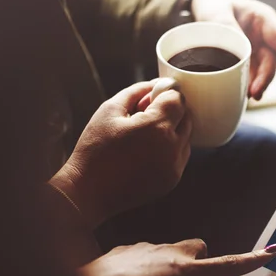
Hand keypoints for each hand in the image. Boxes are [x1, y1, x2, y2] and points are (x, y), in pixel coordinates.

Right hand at [50, 80, 190, 227]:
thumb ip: (137, 91)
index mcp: (157, 127)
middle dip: (171, 110)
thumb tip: (156, 84)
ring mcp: (174, 166)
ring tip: (144, 134)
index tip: (152, 97)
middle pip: (187, 117)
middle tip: (146, 113)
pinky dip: (171, 148)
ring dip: (173, 129)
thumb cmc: (94, 149)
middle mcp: (172, 147)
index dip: (165, 93)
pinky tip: (147, 150)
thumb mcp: (110, 110)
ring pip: (186, 137)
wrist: (89, 191)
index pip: (178, 99)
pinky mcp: (172, 180)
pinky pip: (181, 156)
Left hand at [82, 240, 275, 275]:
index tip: (270, 251)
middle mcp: (172, 253)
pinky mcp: (132, 246)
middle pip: (200, 248)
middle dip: (198, 264)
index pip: (226, 265)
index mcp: (185, 272)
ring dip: (170, 268)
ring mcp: (150, 246)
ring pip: (173, 253)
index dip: (250, 260)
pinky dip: (148, 268)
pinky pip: (150, 255)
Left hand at [191, 0, 275, 99]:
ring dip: (257, 85)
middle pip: (271, 60)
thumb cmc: (217, 7)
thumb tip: (237, 51)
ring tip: (249, 96)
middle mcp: (265, 38)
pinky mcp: (249, 64)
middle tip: (255, 92)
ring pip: (263, 72)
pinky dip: (248, 86)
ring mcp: (258, 52)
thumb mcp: (218, 12)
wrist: (210, 13)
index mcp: (263, 20)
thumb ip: (227, 27)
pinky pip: (252, 77)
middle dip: (266, 77)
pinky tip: (244, 95)